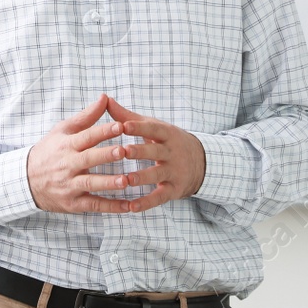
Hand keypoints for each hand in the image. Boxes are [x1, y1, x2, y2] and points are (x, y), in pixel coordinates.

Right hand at [25, 95, 137, 213]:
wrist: (26, 180)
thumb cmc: (50, 150)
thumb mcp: (63, 130)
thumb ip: (87, 116)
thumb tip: (105, 98)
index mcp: (67, 145)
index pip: (86, 136)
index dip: (103, 131)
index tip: (120, 126)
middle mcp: (67, 164)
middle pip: (88, 159)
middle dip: (106, 155)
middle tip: (123, 151)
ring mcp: (69, 185)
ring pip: (90, 183)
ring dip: (108, 183)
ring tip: (126, 180)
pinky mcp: (73, 203)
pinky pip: (93, 205)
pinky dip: (111, 207)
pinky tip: (128, 205)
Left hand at [101, 96, 205, 211]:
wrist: (201, 162)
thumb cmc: (167, 141)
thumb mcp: (153, 126)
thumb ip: (128, 116)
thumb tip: (106, 99)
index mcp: (166, 134)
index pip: (152, 129)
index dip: (139, 127)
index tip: (124, 125)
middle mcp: (172, 152)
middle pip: (155, 151)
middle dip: (140, 152)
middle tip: (123, 151)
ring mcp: (174, 171)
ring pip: (158, 174)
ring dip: (142, 177)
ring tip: (127, 179)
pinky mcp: (174, 189)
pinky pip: (160, 197)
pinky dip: (147, 203)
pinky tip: (132, 207)